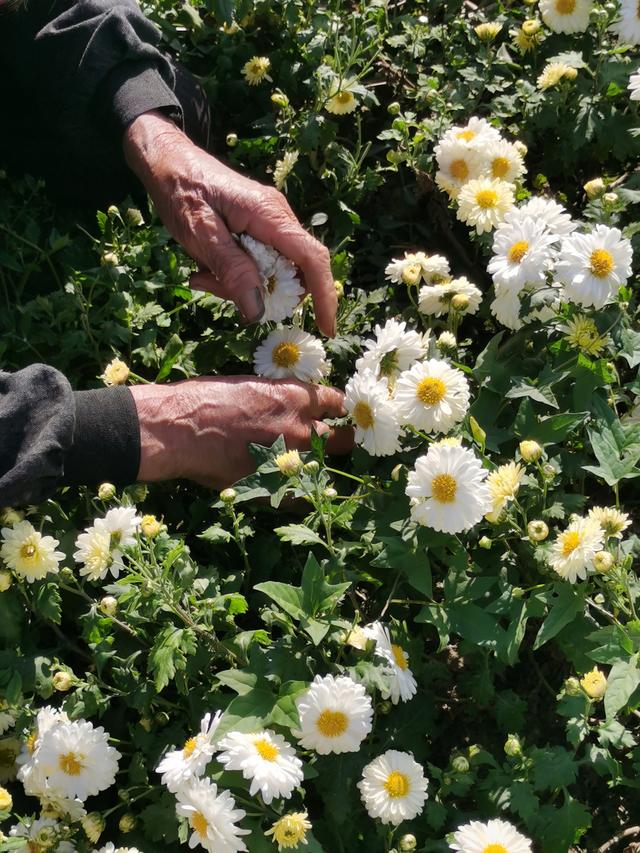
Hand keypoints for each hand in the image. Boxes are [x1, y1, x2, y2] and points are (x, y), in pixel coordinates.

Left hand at [123, 111, 336, 335]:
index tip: (326, 329)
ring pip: (273, 273)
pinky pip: (260, 264)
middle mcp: (279, 218)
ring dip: (241, 286)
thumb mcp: (200, 235)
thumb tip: (258, 311)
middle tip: (210, 285)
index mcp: (270, 216)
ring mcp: (271, 224)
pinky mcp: (259, 229)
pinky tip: (208, 268)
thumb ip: (232, 270)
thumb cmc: (181, 191)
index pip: (312, 259)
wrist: (168, 160)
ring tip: (202, 275)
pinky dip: (237, 275)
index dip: (324, 296)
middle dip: (260, 294)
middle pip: (292, 273)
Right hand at [129, 377, 352, 488]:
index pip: (337, 403)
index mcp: (296, 399)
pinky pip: (303, 497)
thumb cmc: (207, 400)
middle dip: (340, 440)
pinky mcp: (274, 488)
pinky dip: (303, 494)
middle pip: (341, 440)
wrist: (182, 431)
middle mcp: (301, 430)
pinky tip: (299, 491)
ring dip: (318, 466)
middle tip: (335, 442)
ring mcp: (290, 461)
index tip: (337, 413)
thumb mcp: (251, 386)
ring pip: (323, 468)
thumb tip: (289, 405)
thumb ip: (279, 398)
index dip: (338, 408)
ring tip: (310, 467)